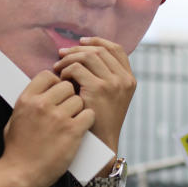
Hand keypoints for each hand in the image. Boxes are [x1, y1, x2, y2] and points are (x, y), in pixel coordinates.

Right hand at [3, 71, 94, 186]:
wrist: (20, 174)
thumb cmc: (17, 150)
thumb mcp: (14, 120)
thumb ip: (28, 103)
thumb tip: (40, 92)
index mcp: (27, 99)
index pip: (48, 75)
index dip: (56, 83)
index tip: (57, 94)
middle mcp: (42, 104)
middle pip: (67, 86)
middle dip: (69, 97)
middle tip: (67, 110)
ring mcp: (58, 117)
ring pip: (79, 100)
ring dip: (79, 110)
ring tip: (72, 122)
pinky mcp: (72, 131)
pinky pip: (89, 114)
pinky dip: (87, 121)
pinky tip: (81, 128)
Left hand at [54, 37, 135, 152]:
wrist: (101, 145)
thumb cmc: (99, 122)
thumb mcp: (109, 97)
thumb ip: (104, 77)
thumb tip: (83, 54)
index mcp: (129, 79)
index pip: (116, 49)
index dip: (97, 41)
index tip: (81, 42)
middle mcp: (124, 79)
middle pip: (99, 50)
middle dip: (78, 49)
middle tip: (61, 54)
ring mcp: (113, 84)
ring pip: (87, 56)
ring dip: (69, 59)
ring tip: (58, 68)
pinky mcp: (98, 89)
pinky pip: (77, 68)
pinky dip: (66, 70)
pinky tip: (60, 79)